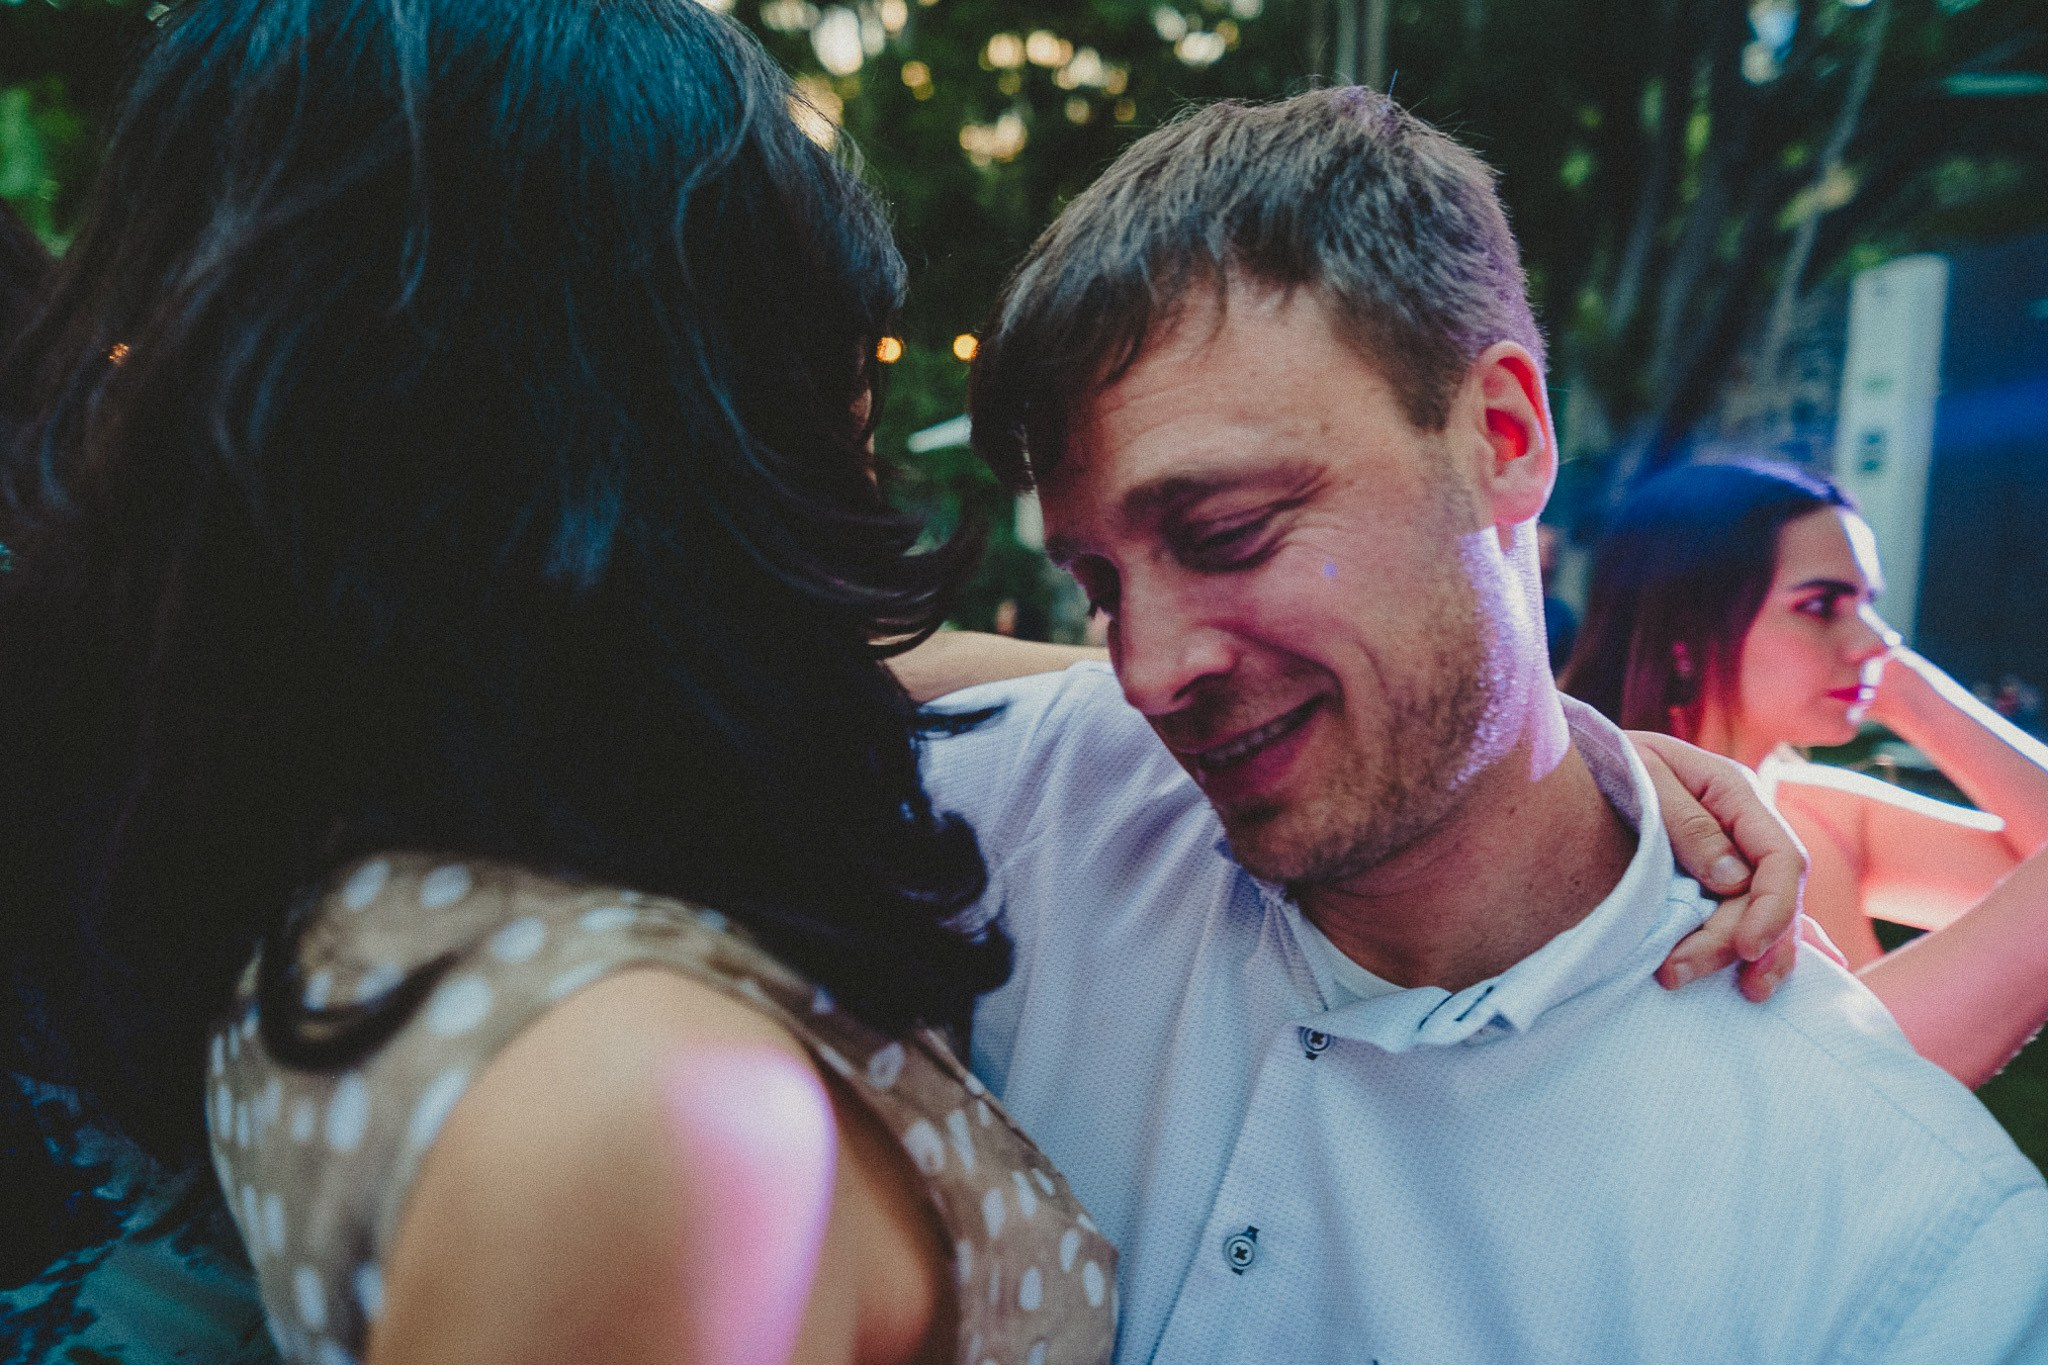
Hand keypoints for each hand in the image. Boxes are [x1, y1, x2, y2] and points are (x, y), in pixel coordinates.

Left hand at [1627, 731, 1809, 1001]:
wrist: (1579, 754)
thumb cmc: (1609, 757)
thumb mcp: (1645, 774)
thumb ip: (1687, 823)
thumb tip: (1733, 879)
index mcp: (1737, 793)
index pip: (1781, 859)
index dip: (1771, 910)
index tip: (1745, 948)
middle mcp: (1744, 827)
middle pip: (1768, 898)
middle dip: (1734, 944)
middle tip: (1674, 973)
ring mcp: (1731, 852)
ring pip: (1759, 915)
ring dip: (1743, 959)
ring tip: (1703, 985)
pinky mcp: (1710, 875)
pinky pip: (1742, 915)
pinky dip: (1752, 948)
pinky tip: (1758, 982)